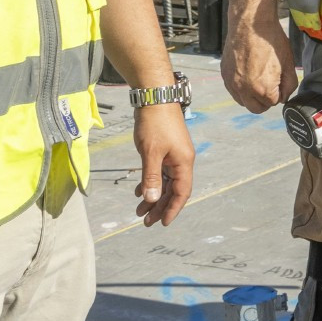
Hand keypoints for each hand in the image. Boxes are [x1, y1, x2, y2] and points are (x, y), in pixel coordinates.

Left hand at [133, 103, 195, 226]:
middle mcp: (181, 160)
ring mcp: (173, 155)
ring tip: (139, 210)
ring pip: (164, 182)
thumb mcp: (151, 152)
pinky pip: (159, 172)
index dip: (173, 209)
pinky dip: (150, 182)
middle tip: (145, 221)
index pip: (182, 192)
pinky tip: (138, 190)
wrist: (154, 97)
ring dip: (153, 196)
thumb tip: (153, 199)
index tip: (162, 223)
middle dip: (159, 207)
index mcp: (183, 162)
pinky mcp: (164, 149)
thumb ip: (152, 177)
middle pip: (172, 190)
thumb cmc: (154, 123)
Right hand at [222, 10, 298, 112]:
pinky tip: (247, 72)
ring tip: (258, 77)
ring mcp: (232, 83)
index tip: (278, 79)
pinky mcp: (224, 75)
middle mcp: (244, 90)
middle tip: (270, 83)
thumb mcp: (289, 63)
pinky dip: (241, 86)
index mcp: (262, 89)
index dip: (278, 92)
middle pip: (257, 108)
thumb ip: (289, 85)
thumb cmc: (271, 40)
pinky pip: (233, 90)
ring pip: (243, 101)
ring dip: (251, 95)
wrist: (250, 22)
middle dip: (265, 100)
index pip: (273, 103)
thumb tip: (283, 96)